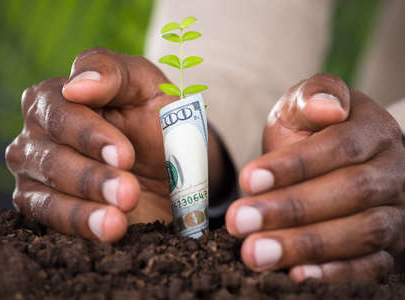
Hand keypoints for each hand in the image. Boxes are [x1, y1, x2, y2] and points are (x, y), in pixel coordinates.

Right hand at [6, 47, 177, 241]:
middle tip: (128, 192)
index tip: (124, 156)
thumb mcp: (146, 86)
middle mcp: (38, 134)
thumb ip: (113, 73)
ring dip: (84, 207)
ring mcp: (35, 172)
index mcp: (56, 97)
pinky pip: (48, 218)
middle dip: (92, 177)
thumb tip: (75, 85)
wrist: (171, 163)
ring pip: (46, 191)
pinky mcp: (41, 205)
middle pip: (50, 156)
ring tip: (118, 221)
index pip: (59, 111)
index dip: (90, 134)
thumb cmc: (156, 119)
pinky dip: (79, 224)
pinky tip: (108, 229)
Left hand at [225, 73, 404, 281]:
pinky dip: (336, 273)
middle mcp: (392, 171)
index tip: (248, 179)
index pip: (339, 147)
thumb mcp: (303, 105)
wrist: (330, 157)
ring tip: (255, 252)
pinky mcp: (388, 245)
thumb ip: (312, 96)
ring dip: (306, 246)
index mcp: (373, 131)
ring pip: (362, 232)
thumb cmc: (310, 130)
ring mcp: (395, 211)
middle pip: (351, 192)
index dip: (294, 165)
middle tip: (240, 221)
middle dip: (291, 209)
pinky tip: (296, 274)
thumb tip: (326, 106)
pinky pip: (372, 264)